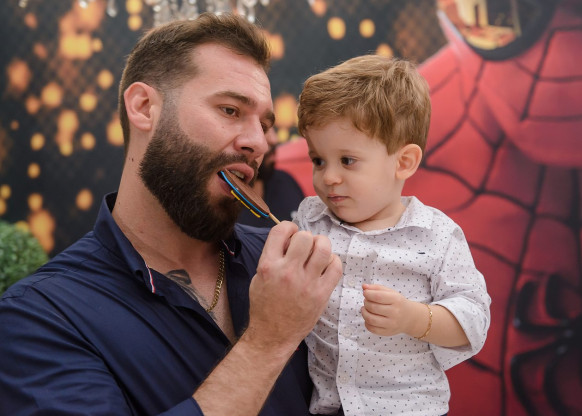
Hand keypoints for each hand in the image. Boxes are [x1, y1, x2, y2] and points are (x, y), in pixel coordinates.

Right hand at [245, 221, 341, 352]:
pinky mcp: (321, 294)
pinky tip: (325, 266)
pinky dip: (333, 261)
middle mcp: (288, 272)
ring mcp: (306, 283)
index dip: (289, 227)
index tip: (291, 233)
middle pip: (305, 237)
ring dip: (321, 245)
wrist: (272, 335)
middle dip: (306, 237)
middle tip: (305, 247)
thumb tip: (290, 239)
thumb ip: (273, 256)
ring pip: (323, 248)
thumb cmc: (265, 306)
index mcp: (269, 265)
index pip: (281, 230)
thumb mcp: (258, 277)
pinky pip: (336, 267)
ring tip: (317, 252)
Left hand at [361, 284, 415, 336]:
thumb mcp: (390, 292)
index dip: (368, 294)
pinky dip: (366, 322)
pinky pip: (372, 328)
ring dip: (364, 312)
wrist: (409, 317)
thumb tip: (364, 286)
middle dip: (366, 302)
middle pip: (373, 307)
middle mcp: (395, 312)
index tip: (365, 293)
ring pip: (370, 319)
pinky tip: (369, 317)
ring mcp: (391, 324)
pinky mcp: (387, 332)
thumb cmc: (397, 303)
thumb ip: (376, 288)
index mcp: (396, 300)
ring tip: (365, 309)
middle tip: (367, 301)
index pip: (377, 296)